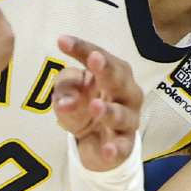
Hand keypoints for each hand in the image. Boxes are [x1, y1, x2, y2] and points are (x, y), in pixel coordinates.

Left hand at [53, 36, 142, 170]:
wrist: (99, 141)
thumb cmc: (86, 104)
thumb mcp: (70, 91)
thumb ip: (66, 89)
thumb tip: (67, 103)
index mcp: (113, 72)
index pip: (98, 56)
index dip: (82, 48)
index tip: (62, 41)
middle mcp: (126, 92)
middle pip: (118, 79)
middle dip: (107, 69)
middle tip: (94, 58)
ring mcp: (128, 119)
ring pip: (122, 114)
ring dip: (109, 110)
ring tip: (94, 107)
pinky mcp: (125, 144)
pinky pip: (122, 146)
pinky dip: (115, 149)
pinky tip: (107, 150)